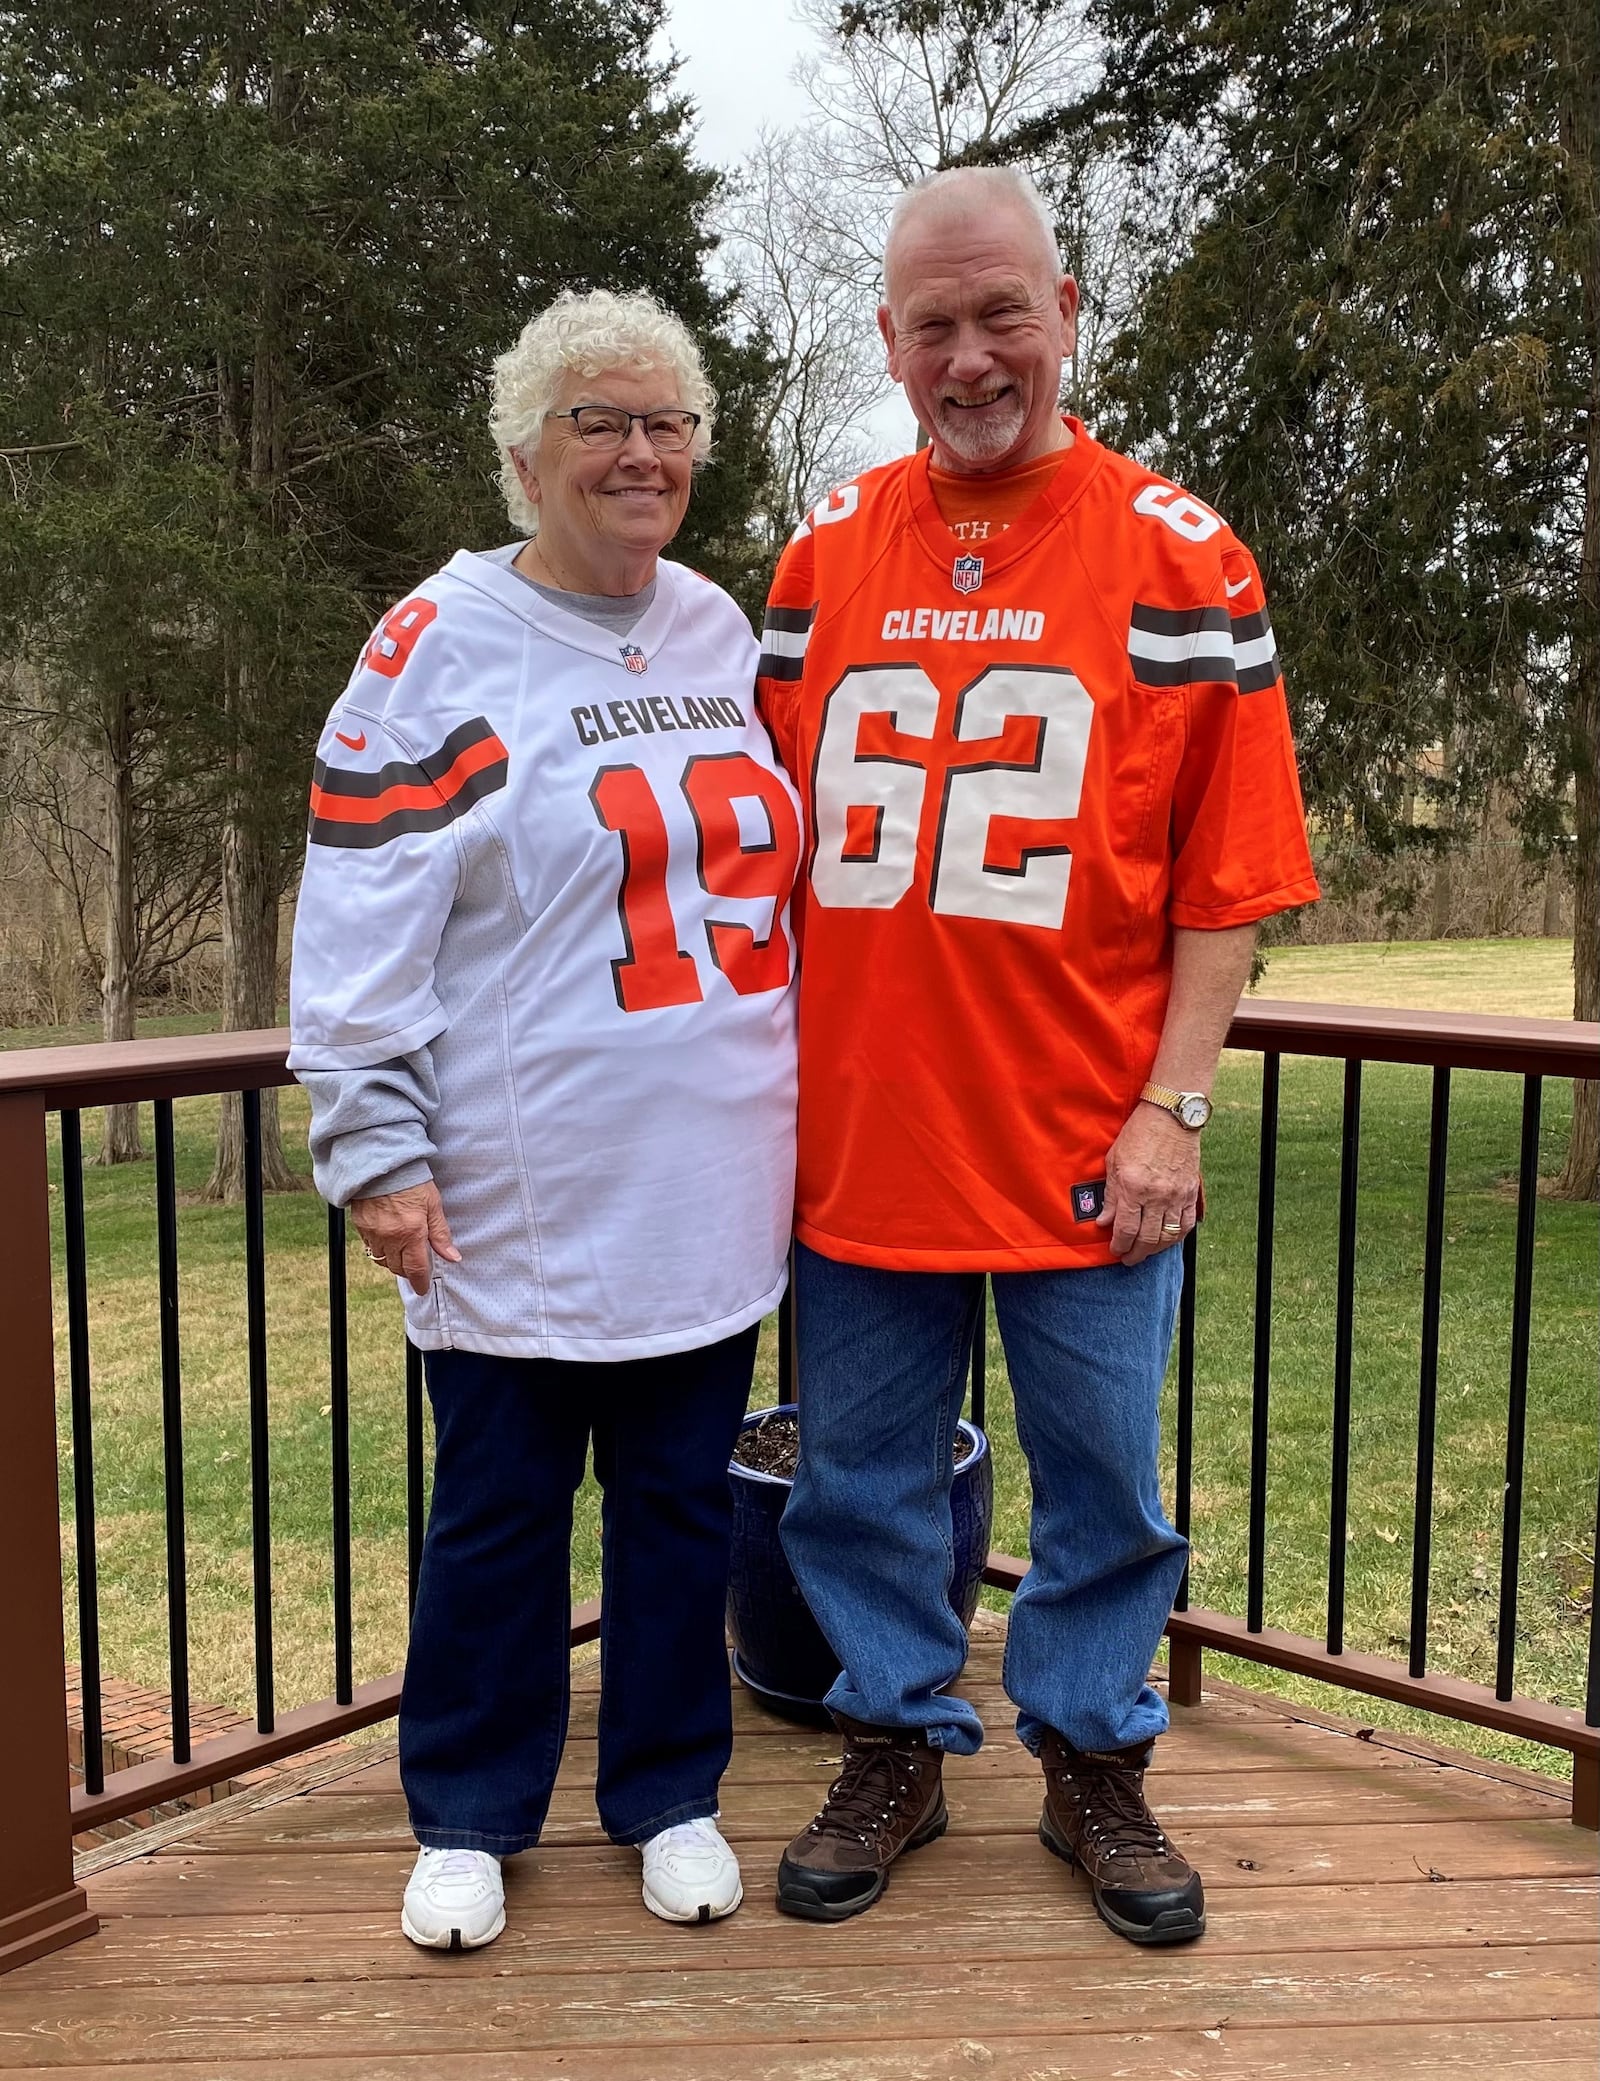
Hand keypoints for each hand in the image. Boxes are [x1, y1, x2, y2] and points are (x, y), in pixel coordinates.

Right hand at [350, 1182, 460, 1295]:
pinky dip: (379, 1248)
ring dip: (392, 1260)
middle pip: (398, 1267)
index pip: (415, 1269)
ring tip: (402, 1252)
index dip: (420, 1282)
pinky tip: (387, 1240)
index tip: (423, 1289)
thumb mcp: (433, 1205)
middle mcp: (389, 1237)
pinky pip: (369, 1246)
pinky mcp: (360, 1225)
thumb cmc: (411, 1181)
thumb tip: (453, 1257)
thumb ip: (441, 1234)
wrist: (381, 1163)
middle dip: (407, 1270)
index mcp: (411, 1233)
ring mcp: (373, 1232)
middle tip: (416, 1266)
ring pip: (381, 1259)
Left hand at [1097, 1105, 1200, 1265]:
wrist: (1171, 1116)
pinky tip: (1167, 1239)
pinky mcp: (1190, 1192)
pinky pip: (1187, 1224)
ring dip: (1155, 1249)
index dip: (1119, 1245)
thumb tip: (1104, 1220)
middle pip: (1147, 1238)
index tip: (1115, 1250)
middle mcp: (1156, 1195)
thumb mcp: (1114, 1161)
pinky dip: (1177, 1236)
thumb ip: (1110, 1194)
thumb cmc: (1139, 1133)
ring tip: (1145, 1252)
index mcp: (1132, 1187)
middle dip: (1135, 1253)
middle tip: (1128, 1258)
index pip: (1125, 1229)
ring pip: (1167, 1236)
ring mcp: (1176, 1195)